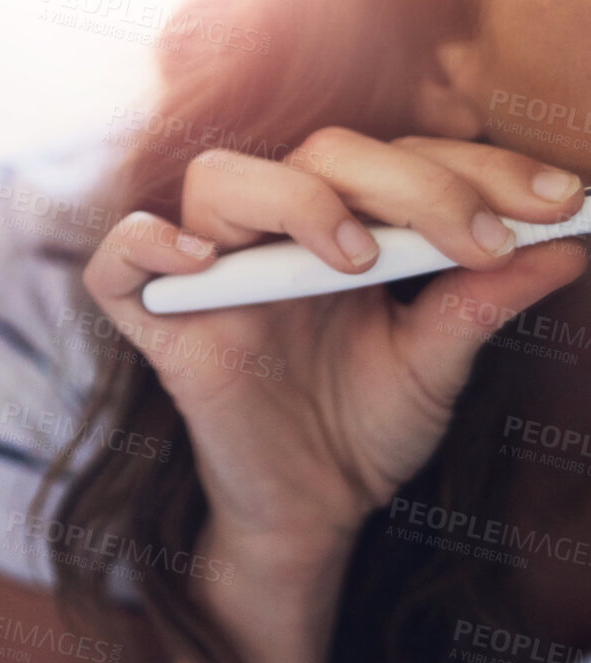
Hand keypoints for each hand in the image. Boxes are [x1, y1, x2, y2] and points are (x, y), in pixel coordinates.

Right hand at [83, 128, 586, 549]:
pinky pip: (117, 263)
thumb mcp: (439, 362)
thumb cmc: (365, 426)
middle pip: (316, 152)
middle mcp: (270, 231)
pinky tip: (202, 259)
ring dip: (295, 198)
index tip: (559, 204)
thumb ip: (485, 299)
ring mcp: (210, 272)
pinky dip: (146, 245)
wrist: (312, 511)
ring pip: (218, 178)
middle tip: (477, 241)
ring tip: (358, 257)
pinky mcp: (158, 324)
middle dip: (410, 182)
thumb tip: (568, 245)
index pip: (396, 156)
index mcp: (341, 223)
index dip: (475, 168)